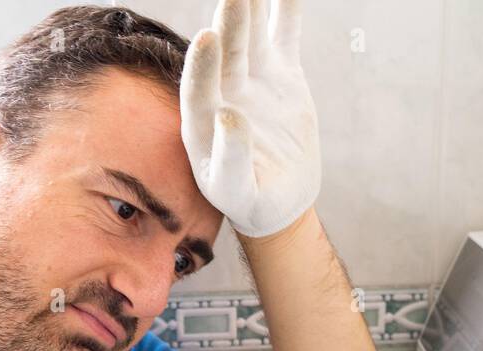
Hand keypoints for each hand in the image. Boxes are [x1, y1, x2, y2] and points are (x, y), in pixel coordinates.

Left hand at [180, 0, 319, 238]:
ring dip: (251, 10)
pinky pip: (283, 37)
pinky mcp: (280, 73)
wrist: (277, 196)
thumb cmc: (247, 199)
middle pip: (225, 55)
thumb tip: (228, 117)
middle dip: (229, 25)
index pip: (197, 89)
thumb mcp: (235, 189)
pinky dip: (285, 12)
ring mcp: (251, 79)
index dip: (202, 65)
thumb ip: (229, 156)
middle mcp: (222, 93)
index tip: (207, 39)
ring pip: (249, 38)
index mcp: (200, 122)